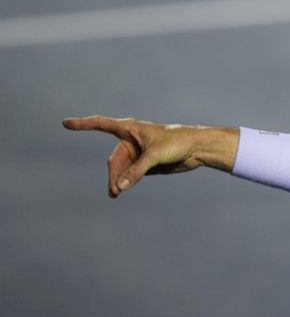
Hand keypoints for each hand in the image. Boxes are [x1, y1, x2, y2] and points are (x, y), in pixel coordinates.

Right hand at [63, 116, 205, 197]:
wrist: (197, 148)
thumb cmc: (177, 142)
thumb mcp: (155, 156)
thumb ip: (137, 171)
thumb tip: (120, 187)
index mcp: (130, 128)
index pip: (101, 124)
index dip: (83, 124)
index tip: (65, 123)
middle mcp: (131, 140)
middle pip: (113, 159)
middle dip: (112, 174)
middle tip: (115, 190)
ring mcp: (137, 152)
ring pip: (121, 169)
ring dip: (117, 180)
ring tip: (115, 193)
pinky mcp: (145, 163)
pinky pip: (130, 174)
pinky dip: (125, 182)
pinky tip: (122, 190)